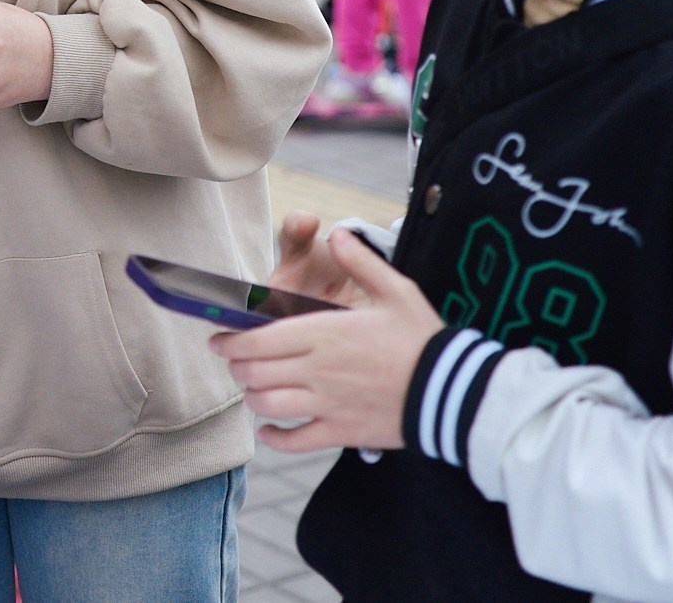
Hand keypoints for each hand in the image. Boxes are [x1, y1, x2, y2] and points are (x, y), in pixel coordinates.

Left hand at [208, 227, 444, 452]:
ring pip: (267, 405)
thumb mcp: (395, 290)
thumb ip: (361, 261)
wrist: (453, 391)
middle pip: (254, 372)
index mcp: (324, 332)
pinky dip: (274, 438)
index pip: (258, 340)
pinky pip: (294, 441)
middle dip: (236, 367)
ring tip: (253, 389)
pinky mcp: (340, 432)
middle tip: (235, 361)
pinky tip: (270, 429)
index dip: (230, 341)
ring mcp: (327, 403)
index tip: (219, 339)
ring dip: (252, 397)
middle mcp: (318, 369)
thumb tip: (337, 232)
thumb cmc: (423, 338)